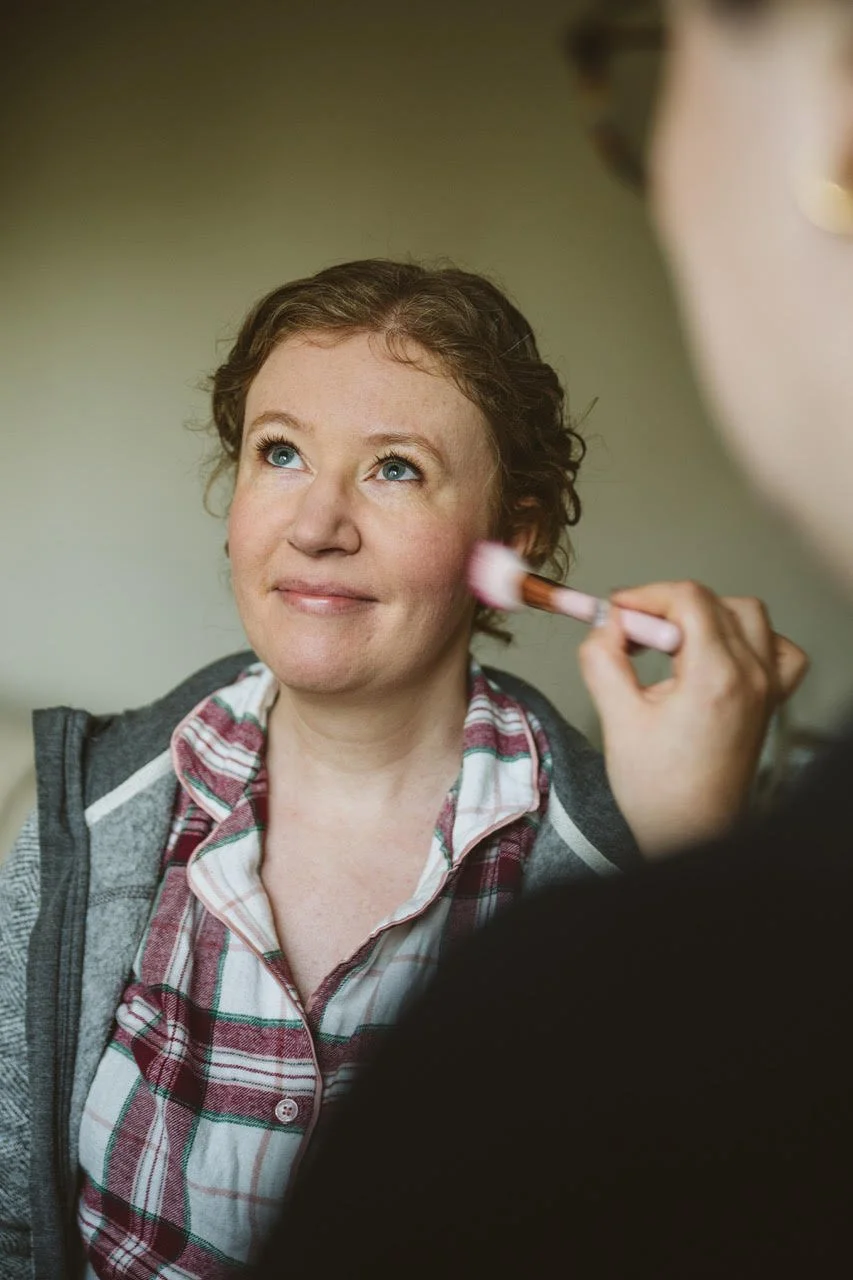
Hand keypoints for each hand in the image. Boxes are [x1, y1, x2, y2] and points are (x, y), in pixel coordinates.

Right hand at [577, 581, 809, 857]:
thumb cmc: (659, 791)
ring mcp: (765, 688)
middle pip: (715, 602)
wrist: (691, 833)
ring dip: (707, 616)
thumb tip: (604, 625)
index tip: (617, 613)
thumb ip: (603, 660)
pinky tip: (719, 654)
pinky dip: (749, 639)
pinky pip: (777, 649)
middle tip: (633, 631)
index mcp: (714, 677)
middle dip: (668, 606)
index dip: (646, 596)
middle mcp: (750, 676)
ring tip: (672, 643)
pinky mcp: (769, 701)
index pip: (688, 599)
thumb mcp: (616, 719)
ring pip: (749, 616)